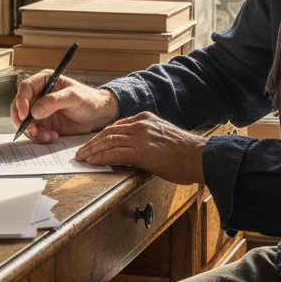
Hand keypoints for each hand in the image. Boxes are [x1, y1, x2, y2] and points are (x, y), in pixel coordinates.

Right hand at [11, 72, 119, 142]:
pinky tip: (53, 137)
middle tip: (34, 131)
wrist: (98, 116)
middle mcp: (39, 95)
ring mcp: (40, 111)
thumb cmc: (89, 100)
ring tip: (48, 136)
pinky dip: (40, 137)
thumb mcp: (74, 97)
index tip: (26, 115)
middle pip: (20, 106)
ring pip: (24, 122)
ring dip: (33, 132)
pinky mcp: (44, 124)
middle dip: (24, 121)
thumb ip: (54, 101)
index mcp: (45, 81)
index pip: (26, 88)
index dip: (22, 101)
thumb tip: (34, 111)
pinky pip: (34, 132)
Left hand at [74, 112, 206, 185]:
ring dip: (92, 150)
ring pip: (108, 141)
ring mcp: (141, 137)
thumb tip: (134, 149)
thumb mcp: (163, 136)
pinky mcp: (142, 151)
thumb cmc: (185, 152)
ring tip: (82, 158)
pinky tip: (93, 163)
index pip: (117, 125)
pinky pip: (114, 154)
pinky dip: (101, 158)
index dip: (102, 135)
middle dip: (92, 142)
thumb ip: (147, 138)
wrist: (199, 156)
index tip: (92, 143)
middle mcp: (141, 124)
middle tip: (81, 151)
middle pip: (108, 131)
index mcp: (146, 119)